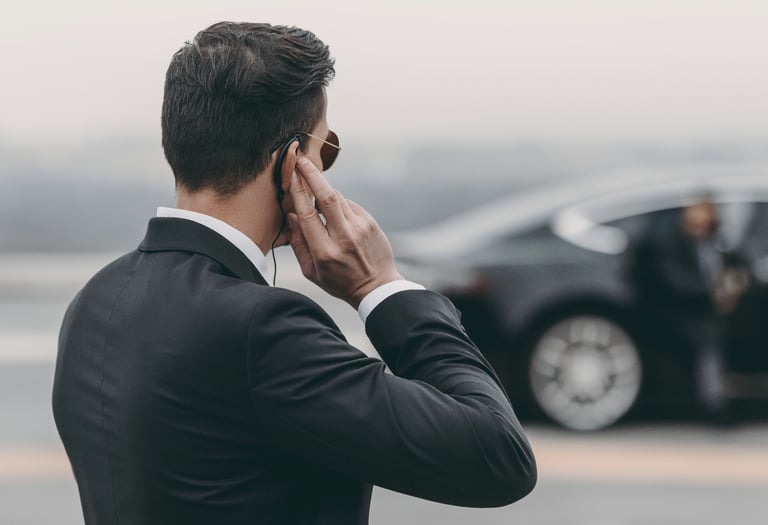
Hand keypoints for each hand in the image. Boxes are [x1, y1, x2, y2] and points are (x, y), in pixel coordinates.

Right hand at [286, 157, 402, 307]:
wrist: (376, 287)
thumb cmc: (339, 282)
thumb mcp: (311, 271)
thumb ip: (298, 243)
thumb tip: (291, 215)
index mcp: (325, 252)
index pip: (308, 214)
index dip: (297, 192)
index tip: (290, 175)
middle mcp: (344, 237)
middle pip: (326, 196)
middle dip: (312, 175)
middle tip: (302, 160)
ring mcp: (360, 228)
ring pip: (338, 198)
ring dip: (324, 191)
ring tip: (316, 194)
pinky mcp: (370, 223)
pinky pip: (349, 205)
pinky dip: (339, 204)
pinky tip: (337, 217)